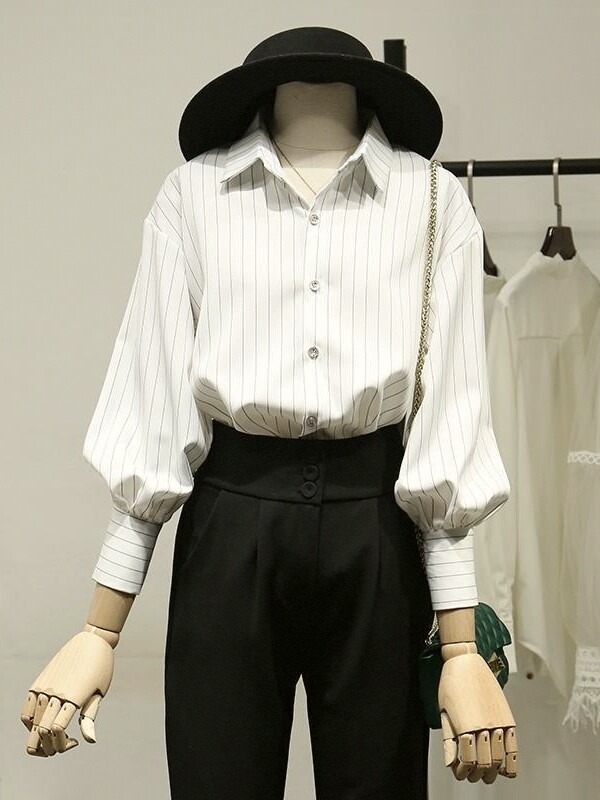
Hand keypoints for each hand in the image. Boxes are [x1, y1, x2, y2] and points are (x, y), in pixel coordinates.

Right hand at [20, 631, 113, 756]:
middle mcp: (57, 691)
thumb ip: (90, 717)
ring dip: (39, 737)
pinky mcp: (40, 681)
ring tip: (53, 737)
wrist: (92, 641)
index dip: (62, 744)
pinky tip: (41, 725)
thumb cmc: (101, 667)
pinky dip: (29, 722)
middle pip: (42, 729)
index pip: (58, 729)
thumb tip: (89, 741)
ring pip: (33, 721)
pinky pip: (27, 708)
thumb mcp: (100, 692)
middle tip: (60, 746)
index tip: (74, 742)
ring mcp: (46, 686)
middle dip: (49, 747)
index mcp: (75, 696)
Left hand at [438, 652, 516, 782]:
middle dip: (478, 774)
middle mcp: (484, 724)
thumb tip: (450, 763)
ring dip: (493, 770)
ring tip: (487, 775)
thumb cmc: (451, 682)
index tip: (459, 772)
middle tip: (472, 776)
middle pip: (485, 761)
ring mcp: (498, 721)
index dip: (463, 771)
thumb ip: (448, 739)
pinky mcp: (507, 716)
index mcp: (465, 724)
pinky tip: (506, 769)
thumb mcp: (444, 710)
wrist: (465, 660)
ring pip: (500, 756)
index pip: (468, 759)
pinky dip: (511, 761)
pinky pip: (513, 745)